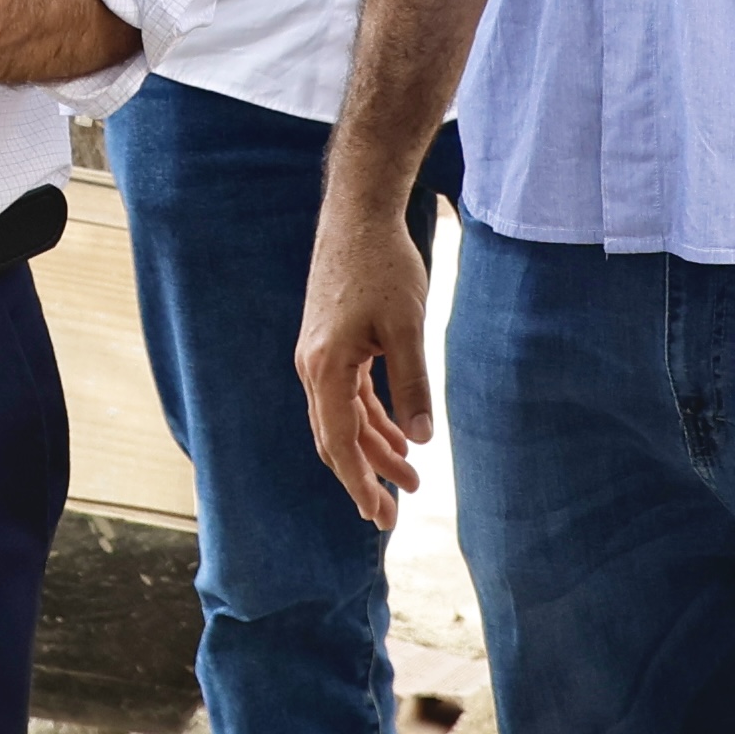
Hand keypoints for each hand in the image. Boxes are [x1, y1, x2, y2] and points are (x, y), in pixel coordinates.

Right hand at [295, 205, 433, 529]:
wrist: (359, 216)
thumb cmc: (383, 266)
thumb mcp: (407, 327)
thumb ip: (412, 385)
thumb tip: (420, 439)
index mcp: (325, 367)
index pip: (339, 442)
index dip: (359, 483)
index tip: (380, 517)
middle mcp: (313, 366)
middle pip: (335, 437)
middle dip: (365, 476)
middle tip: (392, 515)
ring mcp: (319, 354)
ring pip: (344, 417)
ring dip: (374, 449)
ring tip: (411, 478)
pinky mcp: (332, 342)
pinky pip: (348, 394)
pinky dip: (371, 419)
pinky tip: (398, 435)